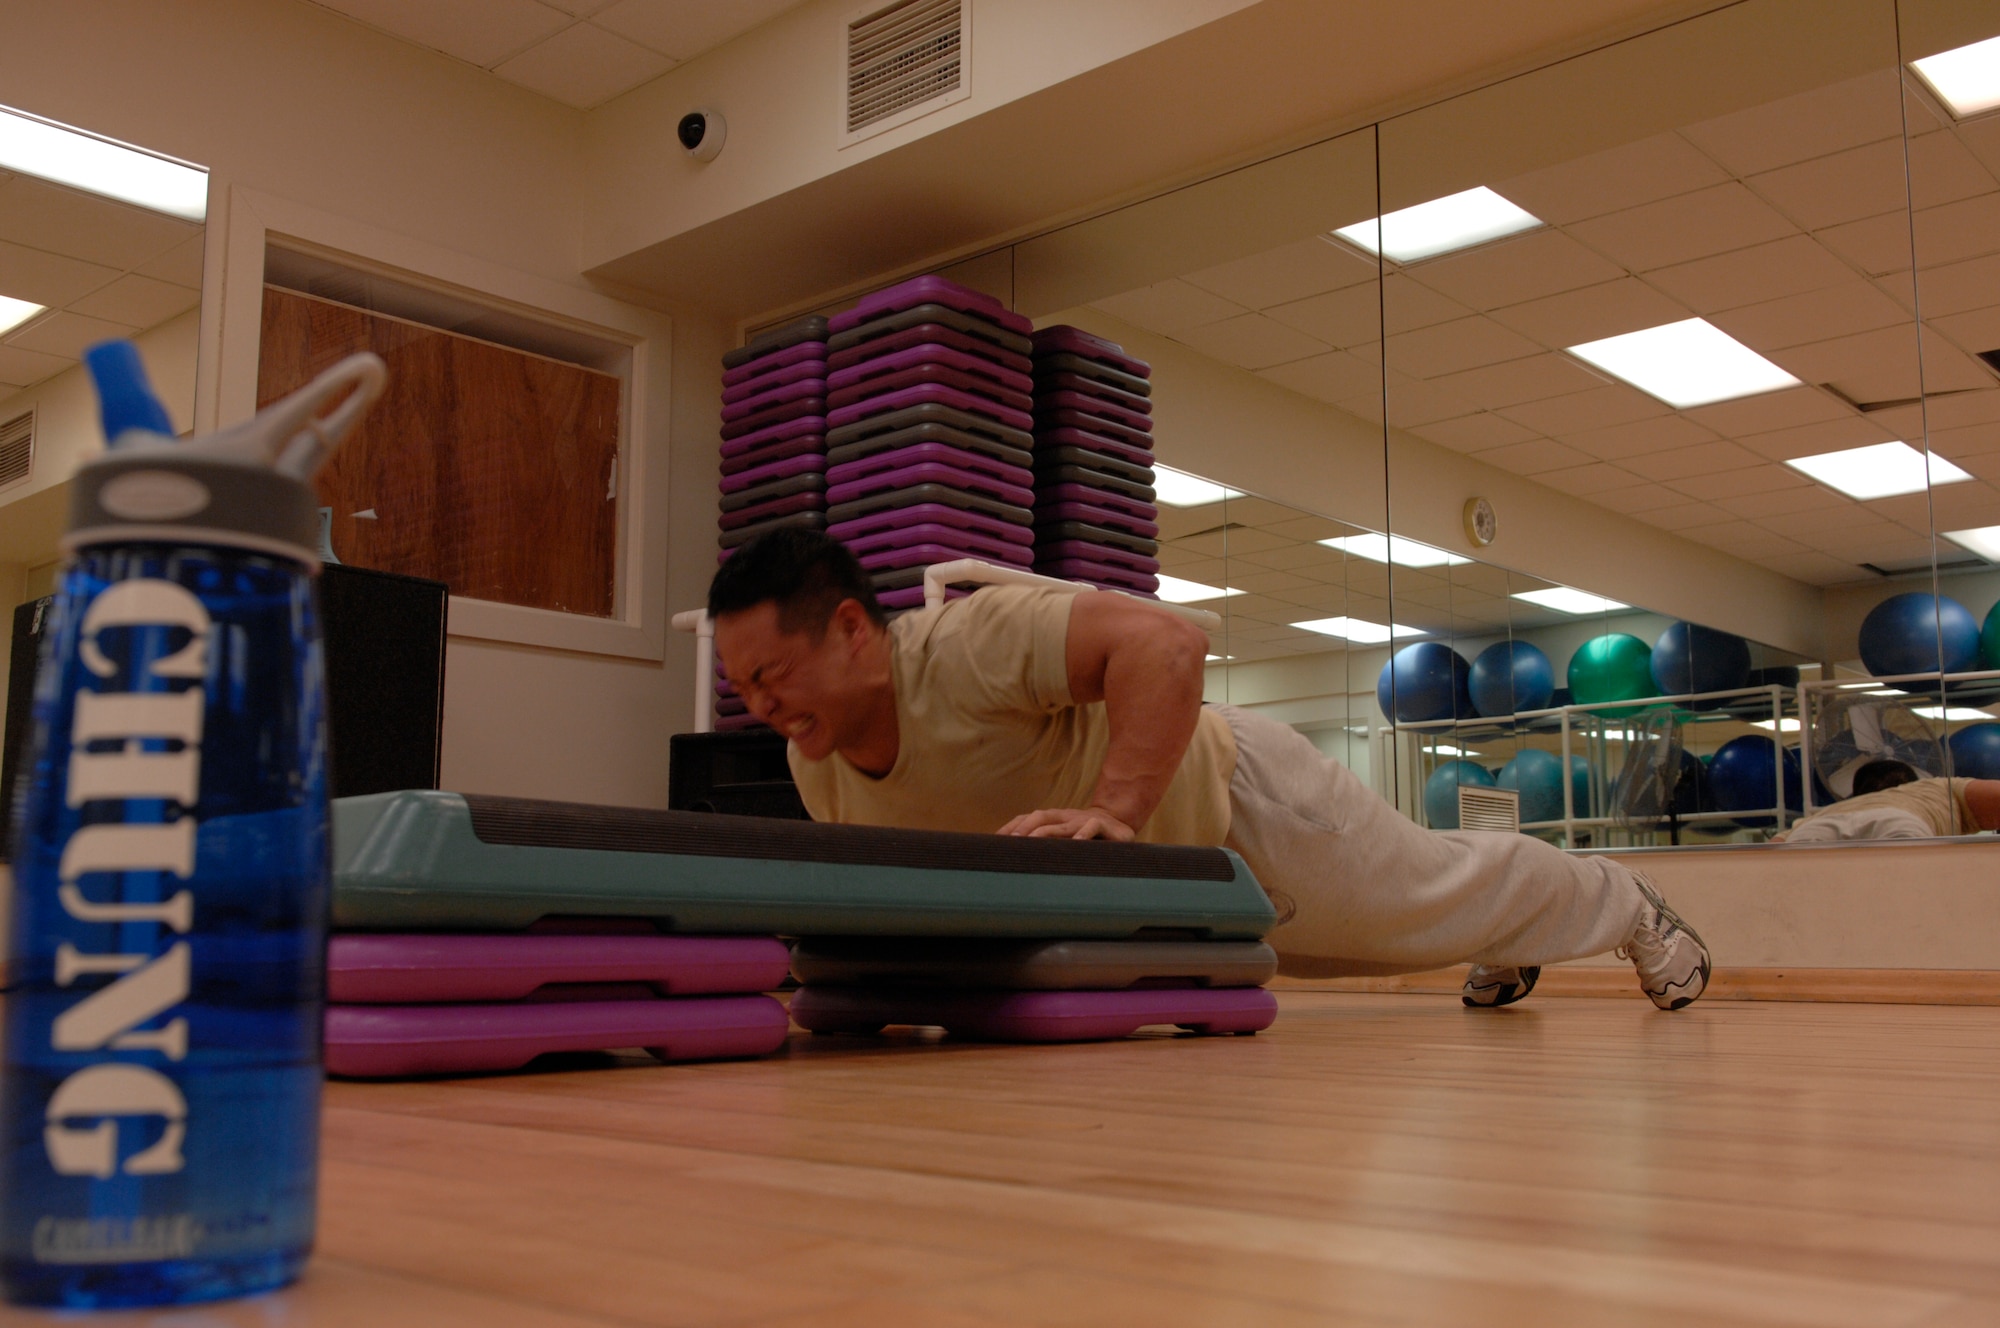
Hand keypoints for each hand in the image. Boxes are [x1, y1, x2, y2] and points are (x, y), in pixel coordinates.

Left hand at [998, 806, 1136, 840]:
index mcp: (1055, 819)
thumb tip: (1018, 863)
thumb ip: (1047, 848)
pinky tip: (1076, 843)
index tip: (995, 841)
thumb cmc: (1087, 837)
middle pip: (1041, 816)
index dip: (1012, 827)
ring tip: (1031, 841)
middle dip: (1024, 827)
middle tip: (1011, 842)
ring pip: (1062, 823)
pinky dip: (1084, 834)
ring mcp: (1084, 820)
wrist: (1121, 824)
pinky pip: (1092, 826)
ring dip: (1045, 832)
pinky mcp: (1103, 826)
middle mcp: (1066, 817)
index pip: (1028, 819)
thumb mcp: (1066, 840)